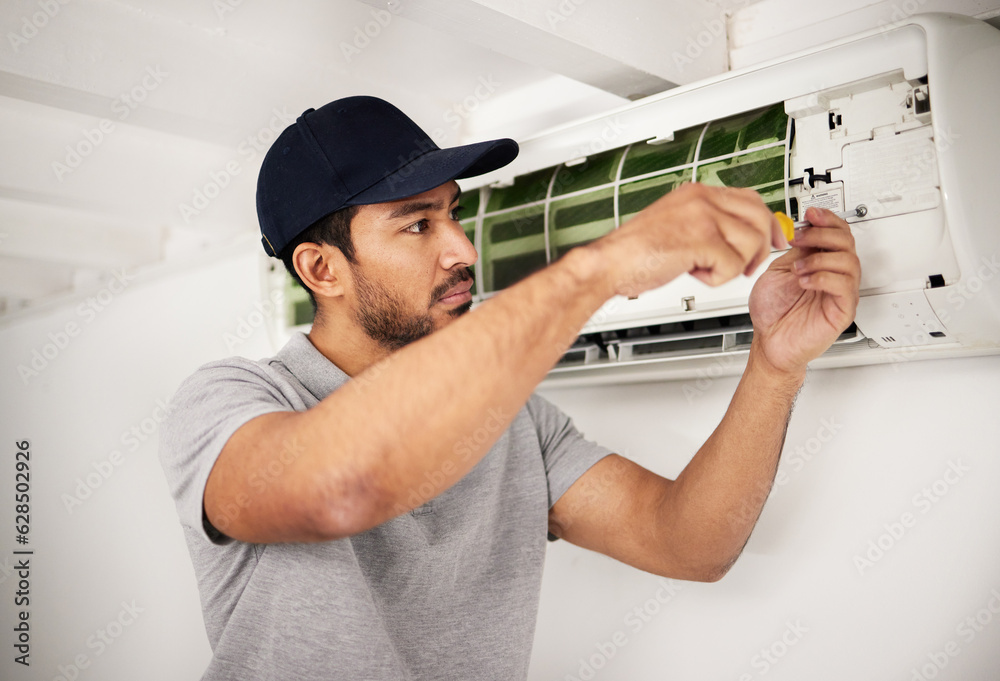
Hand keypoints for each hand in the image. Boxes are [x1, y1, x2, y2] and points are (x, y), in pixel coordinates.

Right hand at [590, 183, 785, 297]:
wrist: (608, 264)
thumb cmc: (635, 253)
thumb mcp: (675, 225)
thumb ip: (706, 223)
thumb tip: (739, 233)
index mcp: (696, 193)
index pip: (750, 198)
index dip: (766, 222)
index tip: (773, 240)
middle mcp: (702, 199)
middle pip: (759, 218)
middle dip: (758, 248)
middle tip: (744, 267)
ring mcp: (702, 217)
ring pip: (750, 243)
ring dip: (732, 266)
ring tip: (704, 269)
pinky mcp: (701, 240)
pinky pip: (733, 265)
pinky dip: (716, 278)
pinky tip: (693, 273)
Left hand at [748, 207, 861, 373]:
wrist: (768, 341)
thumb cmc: (772, 312)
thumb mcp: (779, 270)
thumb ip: (796, 250)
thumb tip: (805, 228)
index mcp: (820, 263)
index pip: (837, 233)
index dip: (828, 219)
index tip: (811, 213)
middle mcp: (834, 275)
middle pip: (847, 242)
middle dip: (822, 233)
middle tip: (800, 238)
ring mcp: (840, 292)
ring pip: (849, 261)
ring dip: (820, 258)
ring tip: (798, 269)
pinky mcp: (843, 310)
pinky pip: (845, 286)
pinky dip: (824, 277)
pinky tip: (805, 281)